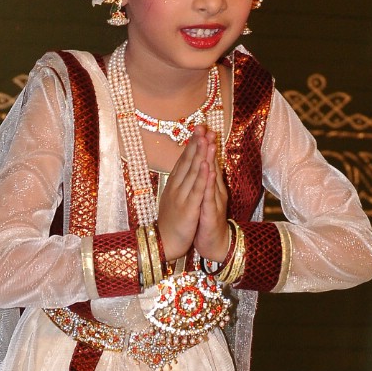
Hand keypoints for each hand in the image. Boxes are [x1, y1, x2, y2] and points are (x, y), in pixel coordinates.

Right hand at [157, 128, 213, 262]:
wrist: (164, 243)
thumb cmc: (170, 223)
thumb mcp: (173, 199)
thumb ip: (178, 184)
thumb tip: (182, 169)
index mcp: (174, 184)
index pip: (184, 160)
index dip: (192, 144)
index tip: (199, 129)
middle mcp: (176, 187)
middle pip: (188, 161)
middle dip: (197, 143)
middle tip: (203, 126)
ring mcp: (181, 197)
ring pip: (193, 172)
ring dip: (201, 154)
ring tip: (207, 139)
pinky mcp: (188, 208)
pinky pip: (197, 190)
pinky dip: (202, 177)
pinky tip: (207, 165)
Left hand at [191, 129, 230, 262]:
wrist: (214, 245)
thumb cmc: (207, 221)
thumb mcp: (204, 198)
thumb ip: (204, 182)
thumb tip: (202, 165)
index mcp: (211, 186)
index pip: (207, 162)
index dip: (204, 145)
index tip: (200, 127)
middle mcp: (215, 190)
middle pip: (211, 164)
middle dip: (208, 145)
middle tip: (206, 127)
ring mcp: (214, 201)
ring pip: (213, 177)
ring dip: (211, 159)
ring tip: (210, 142)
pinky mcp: (212, 213)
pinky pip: (210, 196)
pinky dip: (210, 183)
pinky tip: (210, 171)